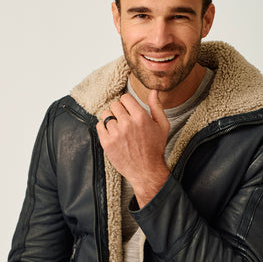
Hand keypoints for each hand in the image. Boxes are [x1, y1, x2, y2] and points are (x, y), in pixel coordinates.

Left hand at [97, 89, 169, 206]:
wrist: (146, 171)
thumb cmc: (155, 148)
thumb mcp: (163, 126)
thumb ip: (157, 106)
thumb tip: (153, 90)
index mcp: (141, 117)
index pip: (125, 98)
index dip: (127, 103)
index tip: (129, 110)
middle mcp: (127, 124)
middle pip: (114, 105)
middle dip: (119, 110)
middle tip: (124, 120)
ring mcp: (116, 134)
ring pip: (106, 114)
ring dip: (111, 119)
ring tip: (118, 128)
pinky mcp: (107, 143)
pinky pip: (99, 125)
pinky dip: (104, 128)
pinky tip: (112, 133)